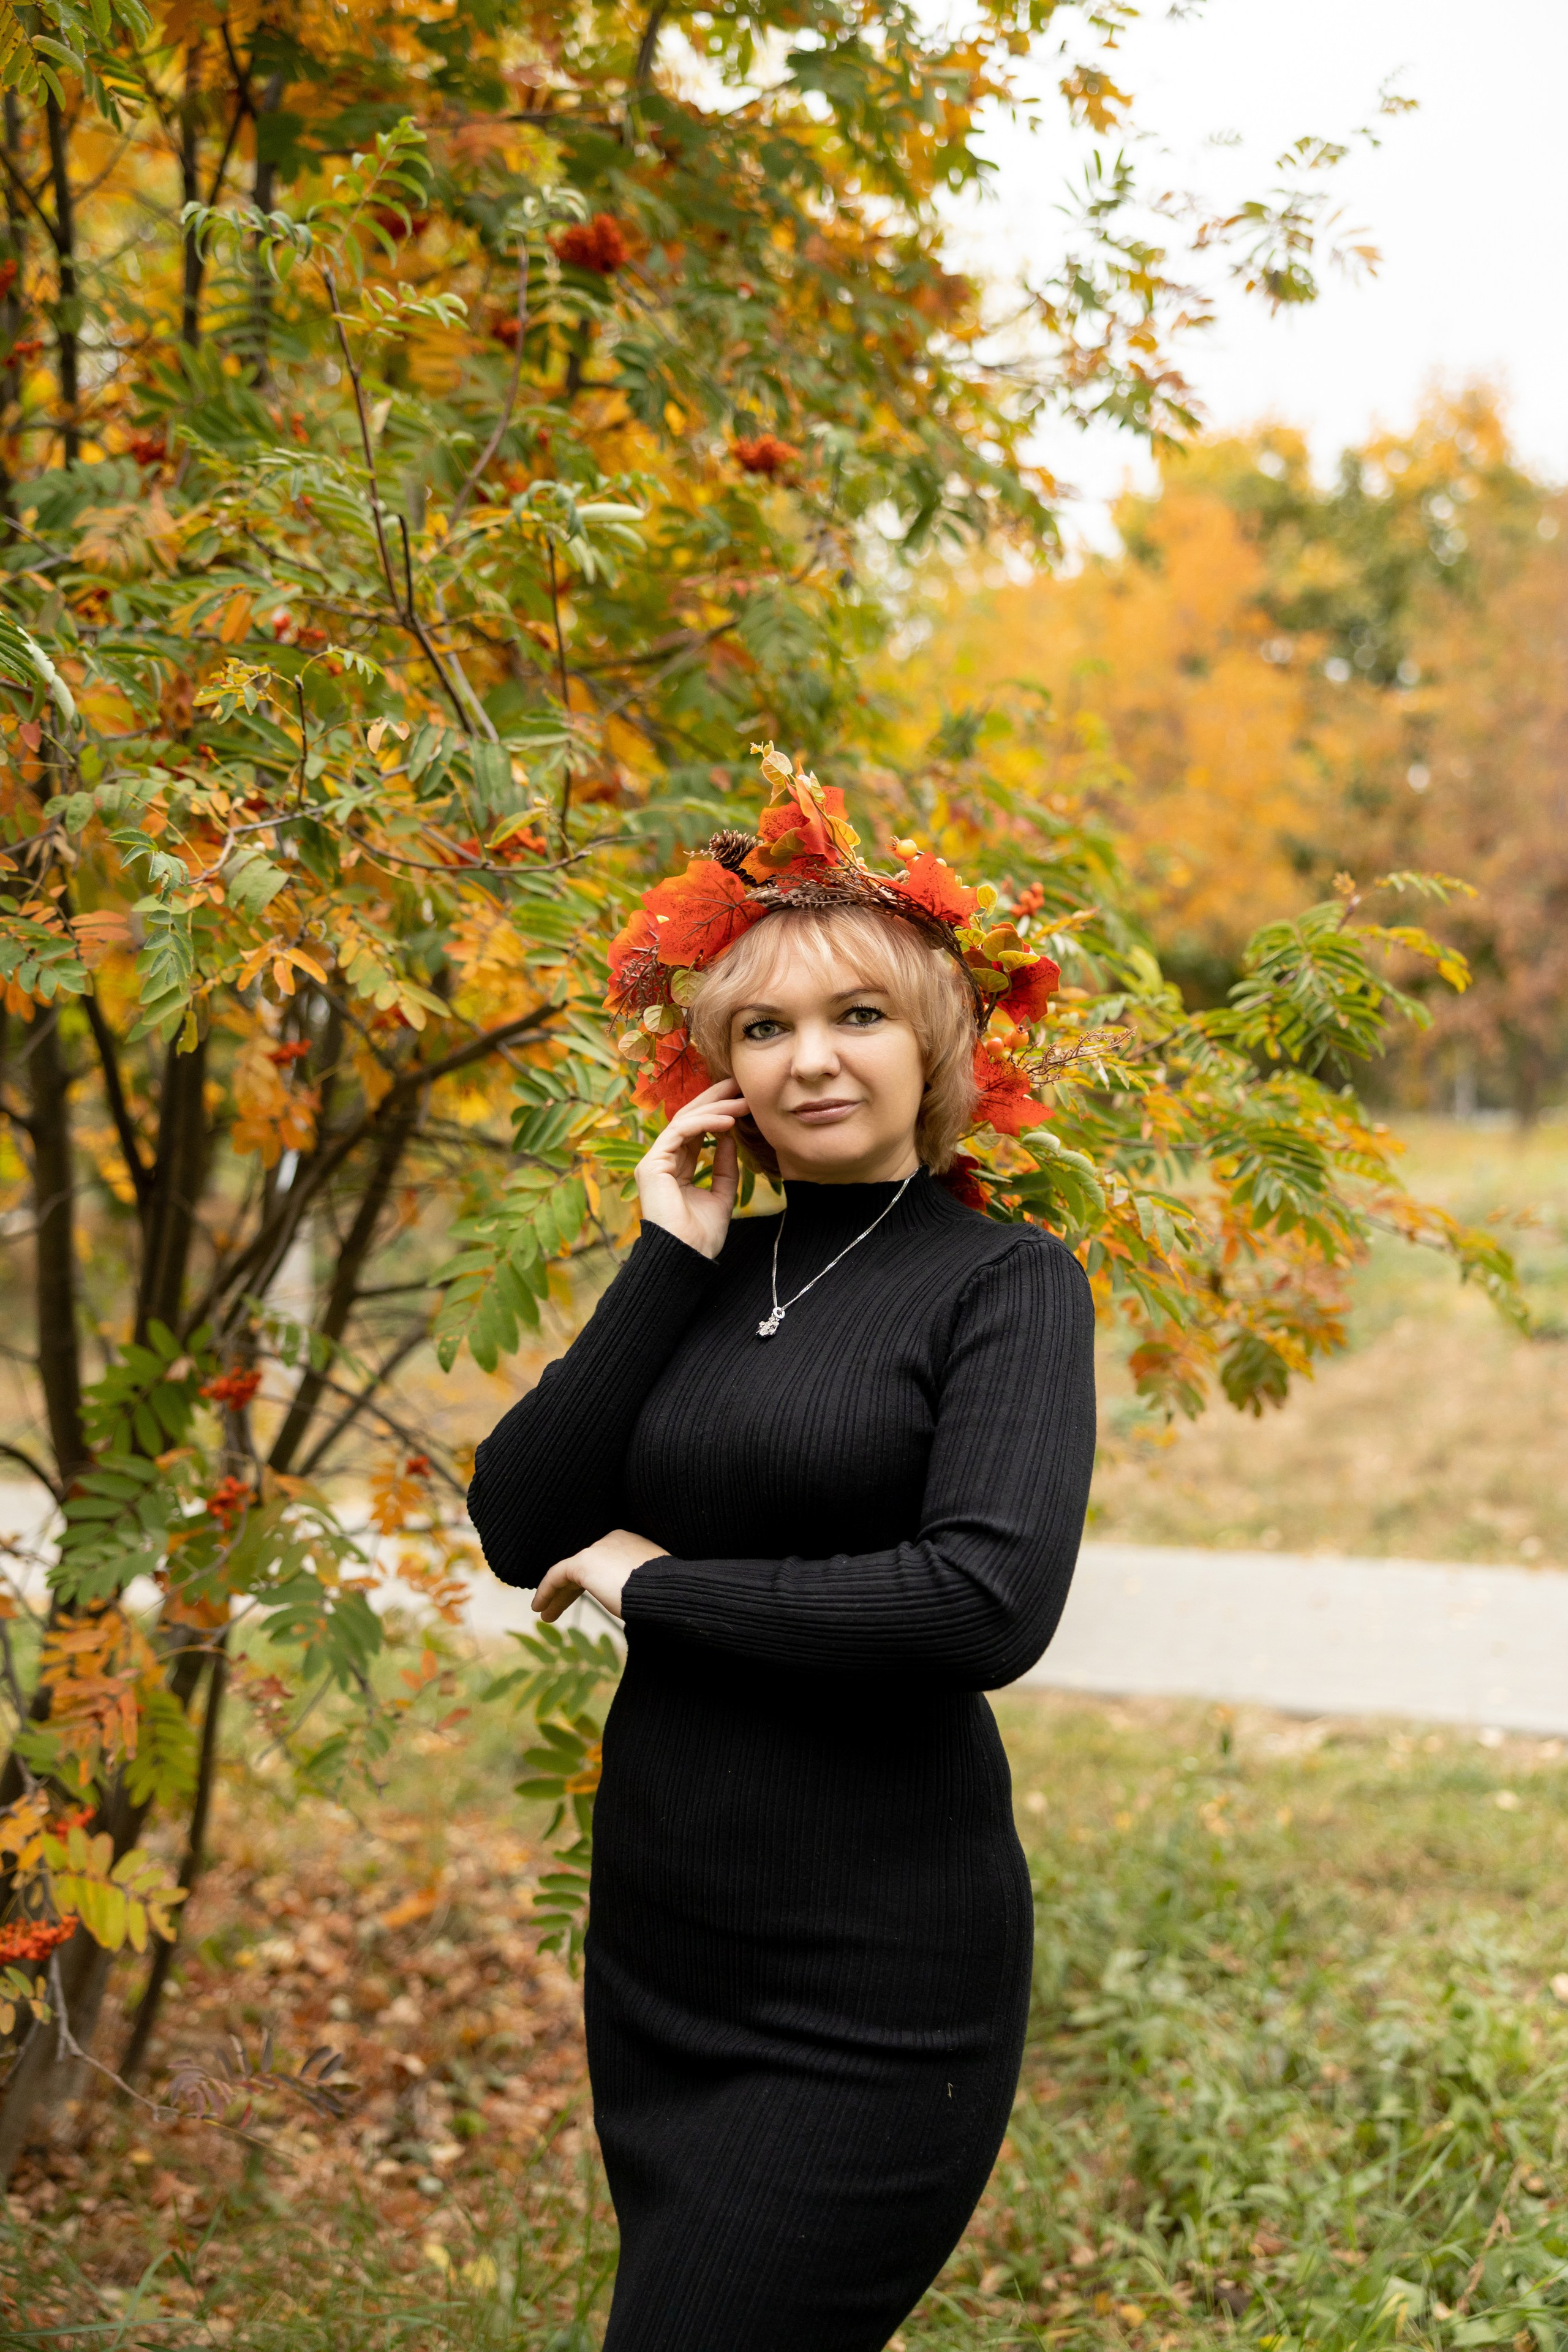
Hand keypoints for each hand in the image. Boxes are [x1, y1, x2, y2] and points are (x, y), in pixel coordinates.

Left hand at [532, 1527, 667, 1622]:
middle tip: (557, 1609)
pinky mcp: (585, 1561)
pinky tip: (539, 1608)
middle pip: (585, 1567)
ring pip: (570, 1572)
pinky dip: (547, 1590)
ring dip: (557, 1595)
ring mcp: (599, 1548)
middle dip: (570, 1590)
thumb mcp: (652, 1588)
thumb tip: (628, 1604)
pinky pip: (557, 1574)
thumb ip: (636, 1588)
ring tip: (545, 1615)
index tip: (580, 1600)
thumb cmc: (666, 1596)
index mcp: (631, 1543)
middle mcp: (613, 1539)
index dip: (589, 1584)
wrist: (667, 1592)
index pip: (602, 1563)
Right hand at [635, 1077, 748, 1260]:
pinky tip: (728, 1121)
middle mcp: (662, 1161)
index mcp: (675, 1169)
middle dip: (714, 1099)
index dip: (717, 1112)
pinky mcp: (652, 1164)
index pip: (695, 1131)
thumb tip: (730, 1139)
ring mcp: (654, 1161)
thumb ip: (723, 1167)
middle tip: (739, 1084)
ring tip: (742, 1101)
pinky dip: (704, 1123)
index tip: (742, 1099)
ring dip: (715, 1109)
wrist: (687, 1258)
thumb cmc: (701, 1236)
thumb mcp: (721, 1195)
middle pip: (688, 1119)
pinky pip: (679, 1133)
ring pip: (684, 1121)